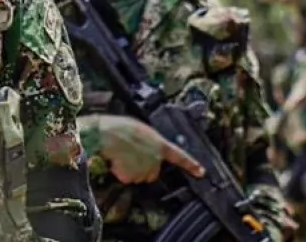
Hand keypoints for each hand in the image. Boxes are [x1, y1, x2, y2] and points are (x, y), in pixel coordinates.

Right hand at [81, 114, 205, 183]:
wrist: (104, 133)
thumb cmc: (120, 127)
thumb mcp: (141, 130)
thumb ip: (151, 142)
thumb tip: (150, 151)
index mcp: (160, 144)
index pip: (179, 156)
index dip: (191, 164)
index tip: (201, 172)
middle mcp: (155, 159)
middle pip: (152, 172)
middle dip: (143, 167)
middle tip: (130, 154)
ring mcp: (144, 169)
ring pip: (138, 176)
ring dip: (130, 169)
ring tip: (121, 154)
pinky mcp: (131, 176)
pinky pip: (127, 178)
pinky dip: (120, 172)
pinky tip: (116, 160)